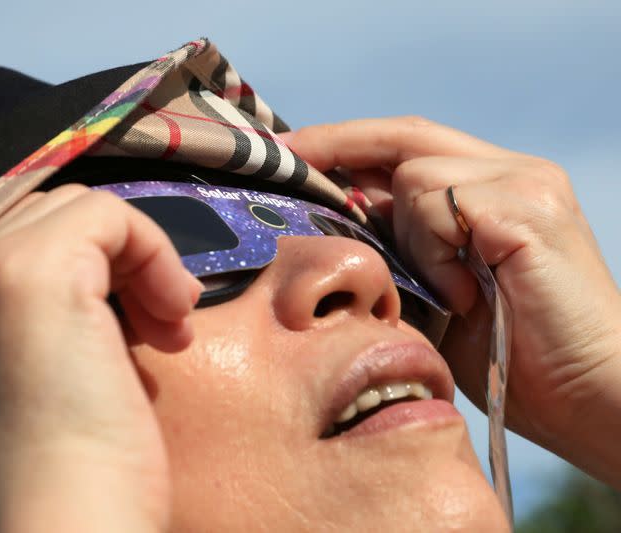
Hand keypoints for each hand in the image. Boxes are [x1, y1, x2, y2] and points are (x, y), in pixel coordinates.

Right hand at [0, 185, 202, 532]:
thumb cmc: (62, 490)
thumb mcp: (22, 399)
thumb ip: (25, 338)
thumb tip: (91, 301)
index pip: (7, 252)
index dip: (82, 280)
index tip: (126, 334)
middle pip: (41, 224)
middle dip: (111, 268)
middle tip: (155, 333)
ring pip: (75, 213)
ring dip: (136, 262)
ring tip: (168, 331)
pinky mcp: (30, 276)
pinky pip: (108, 215)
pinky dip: (154, 253)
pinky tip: (174, 320)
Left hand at [281, 117, 620, 486]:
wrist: (590, 400)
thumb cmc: (513, 359)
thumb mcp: (437, 295)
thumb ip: (403, 250)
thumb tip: (343, 217)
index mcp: (493, 189)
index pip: (407, 145)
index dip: (347, 143)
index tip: (288, 152)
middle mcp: (514, 172)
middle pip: (406, 137)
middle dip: (338, 144)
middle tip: (286, 155)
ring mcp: (525, 185)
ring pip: (414, 173)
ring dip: (407, 236)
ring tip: (446, 294)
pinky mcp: (529, 211)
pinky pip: (441, 203)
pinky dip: (434, 251)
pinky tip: (463, 296)